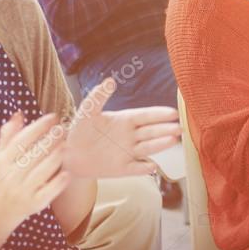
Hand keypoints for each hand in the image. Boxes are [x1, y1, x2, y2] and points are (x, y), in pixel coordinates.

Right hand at [0, 112, 71, 226]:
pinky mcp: (35, 203)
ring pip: (42, 171)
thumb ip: (9, 134)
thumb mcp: (3, 155)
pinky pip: (48, 192)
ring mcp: (24, 189)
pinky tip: (67, 172)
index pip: (22, 140)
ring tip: (66, 145)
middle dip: (50, 140)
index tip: (53, 117)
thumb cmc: (6, 175)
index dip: (38, 127)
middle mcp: (13, 175)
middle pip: (33, 154)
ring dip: (55, 157)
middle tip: (64, 128)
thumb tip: (19, 113)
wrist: (0, 209)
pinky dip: (58, 183)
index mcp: (5, 160)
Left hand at [64, 78, 181, 177]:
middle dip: (166, 129)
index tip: (173, 113)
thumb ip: (98, 96)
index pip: (146, 116)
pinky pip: (135, 168)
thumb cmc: (79, 130)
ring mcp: (128, 152)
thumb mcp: (87, 110)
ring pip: (148, 148)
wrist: (68, 154)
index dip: (159, 114)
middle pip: (152, 132)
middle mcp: (130, 136)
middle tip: (180, 127)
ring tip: (173, 140)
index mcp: (125, 120)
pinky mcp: (122, 169)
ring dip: (161, 144)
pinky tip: (152, 166)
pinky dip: (144, 168)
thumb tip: (110, 81)